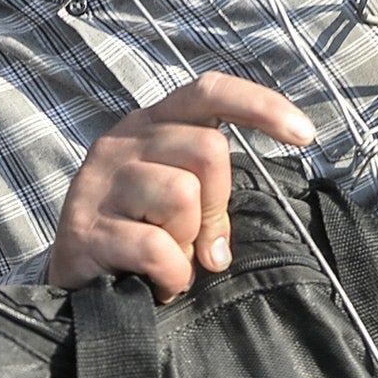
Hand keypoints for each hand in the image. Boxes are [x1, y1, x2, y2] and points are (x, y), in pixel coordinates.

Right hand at [50, 73, 316, 298]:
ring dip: (188, 243)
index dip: (260, 106)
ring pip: (182, 196)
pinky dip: (172, 276)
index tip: (304, 135)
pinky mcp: (85, 231)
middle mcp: (121, 143)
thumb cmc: (136, 236)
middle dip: (219, 206)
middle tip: (204, 245)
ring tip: (167, 259)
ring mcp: (99, 184)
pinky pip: (158, 248)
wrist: (73, 284)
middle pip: (207, 150)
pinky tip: (156, 284)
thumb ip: (209, 190)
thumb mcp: (175, 200)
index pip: (209, 92)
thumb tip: (223, 244)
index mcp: (150, 125)